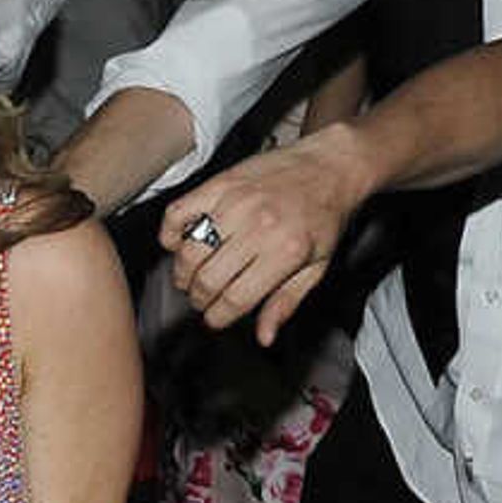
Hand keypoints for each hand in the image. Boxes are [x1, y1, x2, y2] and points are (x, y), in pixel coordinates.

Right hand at [161, 124, 374, 344]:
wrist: (331, 165)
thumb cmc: (325, 217)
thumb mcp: (316, 267)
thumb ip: (286, 302)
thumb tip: (263, 337)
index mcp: (286, 252)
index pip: (235, 300)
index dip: (218, 317)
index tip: (216, 318)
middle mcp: (259, 226)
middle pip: (207, 280)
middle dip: (200, 299)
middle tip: (204, 298)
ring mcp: (236, 202)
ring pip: (189, 252)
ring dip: (183, 273)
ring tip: (192, 276)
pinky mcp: (221, 183)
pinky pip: (178, 214)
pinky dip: (170, 234)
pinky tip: (179, 243)